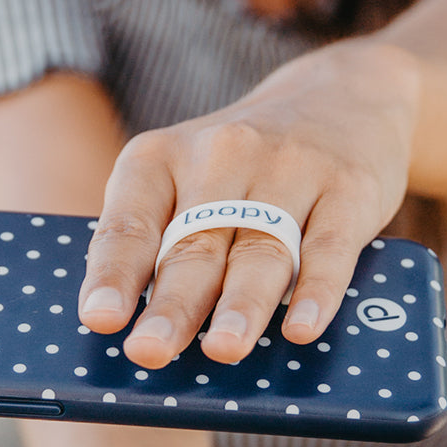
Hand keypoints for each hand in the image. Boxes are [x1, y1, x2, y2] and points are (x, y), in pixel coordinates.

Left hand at [79, 38, 419, 367]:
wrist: (342, 96)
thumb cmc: (242, 165)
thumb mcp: (184, 179)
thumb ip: (159, 244)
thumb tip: (133, 331)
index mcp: (161, 158)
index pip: (129, 225)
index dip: (113, 274)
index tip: (99, 318)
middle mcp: (222, 155)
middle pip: (193, 246)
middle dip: (171, 306)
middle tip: (150, 351)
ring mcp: (289, 168)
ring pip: (260, 250)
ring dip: (240, 305)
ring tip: (224, 349)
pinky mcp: (348, 188)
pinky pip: (329, 247)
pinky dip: (316, 291)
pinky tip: (302, 328)